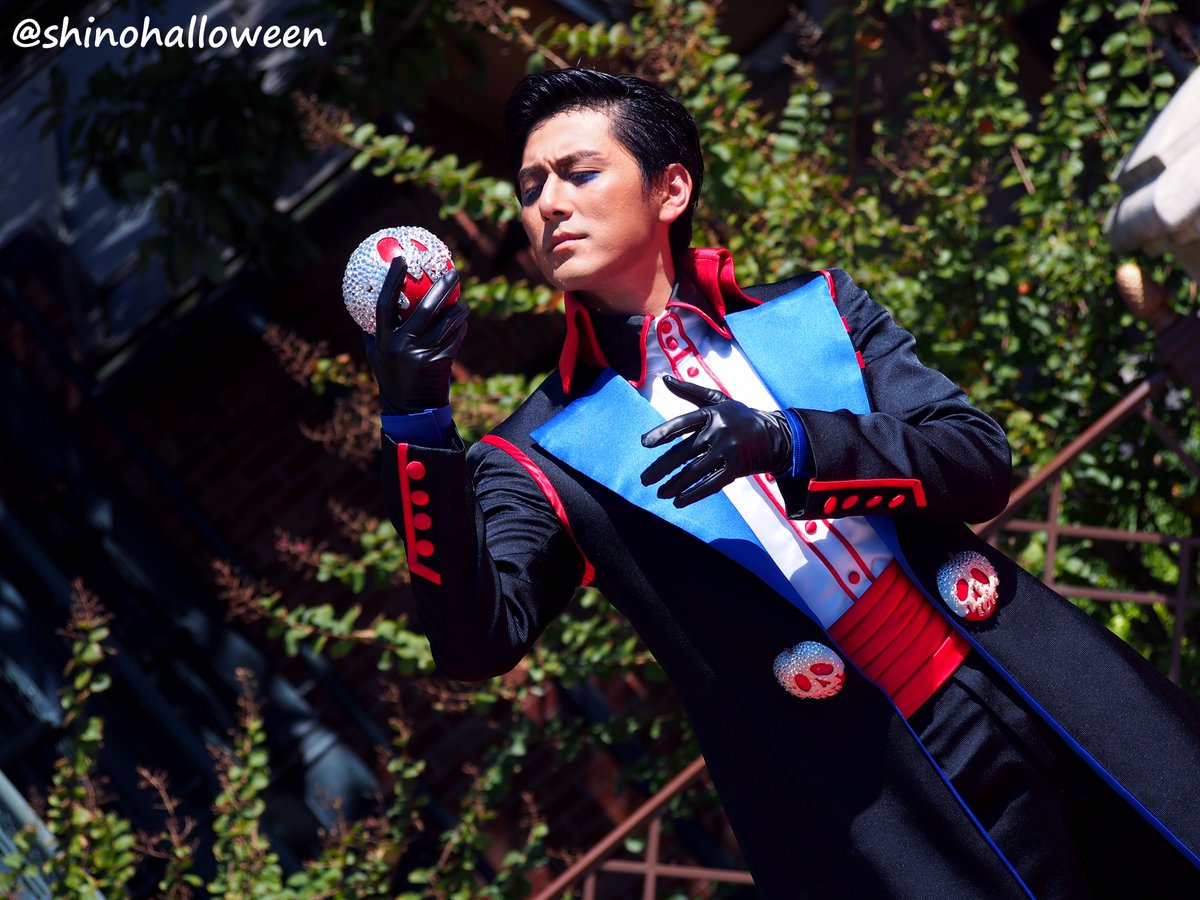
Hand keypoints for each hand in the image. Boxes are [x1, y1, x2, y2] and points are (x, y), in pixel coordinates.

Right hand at [364, 257, 468, 413]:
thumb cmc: (392, 379)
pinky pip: (454, 339)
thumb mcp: (377, 357)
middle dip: (441, 287)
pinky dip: (459, 329)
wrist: (410, 412)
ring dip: (458, 310)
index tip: (402, 258)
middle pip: (423, 309)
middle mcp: (399, 346)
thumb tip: (365, 307)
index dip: (393, 280)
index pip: (385, 303)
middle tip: (453, 273)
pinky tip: (463, 323)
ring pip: (445, 324)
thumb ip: (374, 334)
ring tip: (464, 303)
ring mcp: (420, 355)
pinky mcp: (438, 364)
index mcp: (381, 340)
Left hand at [640, 376, 792, 506]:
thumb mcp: (718, 400)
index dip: (663, 432)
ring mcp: (728, 450)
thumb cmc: (740, 416)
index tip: (645, 443)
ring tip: (660, 493)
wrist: (776, 435)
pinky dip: (694, 494)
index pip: (682, 423)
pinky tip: (679, 500)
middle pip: (684, 452)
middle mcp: (718, 431)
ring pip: (695, 471)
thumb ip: (690, 390)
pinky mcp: (736, 468)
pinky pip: (711, 484)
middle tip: (645, 479)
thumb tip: (664, 379)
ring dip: (674, 485)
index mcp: (711, 413)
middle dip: (662, 468)